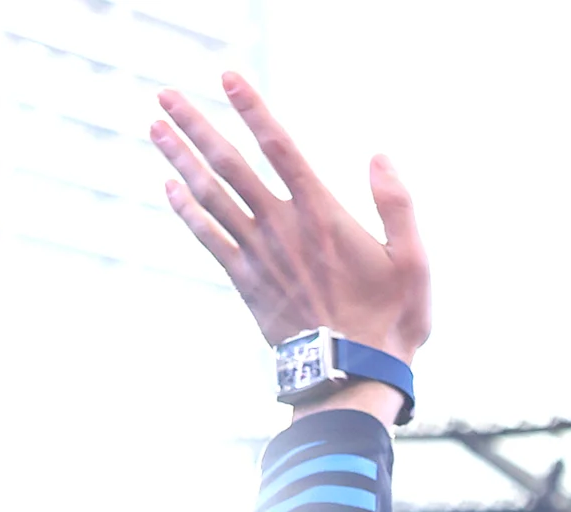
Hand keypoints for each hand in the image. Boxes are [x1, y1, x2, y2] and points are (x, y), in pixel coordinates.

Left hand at [151, 75, 428, 405]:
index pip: (281, 148)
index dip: (253, 110)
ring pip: (209, 195)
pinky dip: (185, 209)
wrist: (353, 375)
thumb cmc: (392, 320)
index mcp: (321, 215)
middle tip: (166, 94)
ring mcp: (258, 254)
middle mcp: (281, 227)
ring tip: (155, 126)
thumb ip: (397, 206)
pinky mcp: (246, 281)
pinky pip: (207, 236)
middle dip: (196, 125)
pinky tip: (169, 186)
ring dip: (179, 158)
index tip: (227, 77)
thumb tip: (380, 156)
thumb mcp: (415, 263)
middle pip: (229, 164)